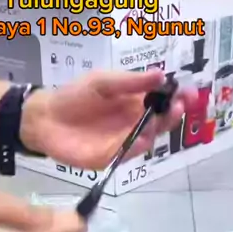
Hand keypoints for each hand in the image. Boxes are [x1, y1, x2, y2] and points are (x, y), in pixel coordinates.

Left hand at [20, 70, 195, 169]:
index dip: (177, 99)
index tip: (187, 94)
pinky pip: (129, 153)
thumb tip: (161, 74)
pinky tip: (142, 137)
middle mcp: (133, 123)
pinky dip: (137, 146)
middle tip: (178, 106)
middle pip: (161, 123)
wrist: (44, 118)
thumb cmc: (73, 96)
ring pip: (148, 139)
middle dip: (173, 115)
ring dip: (157, 130)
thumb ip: (131, 81)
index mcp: (134, 102)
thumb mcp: (103, 82)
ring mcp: (123, 142)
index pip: (163, 102)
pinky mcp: (110, 157)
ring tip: (160, 119)